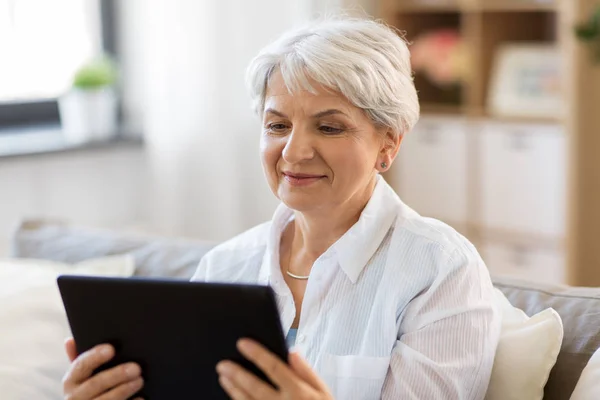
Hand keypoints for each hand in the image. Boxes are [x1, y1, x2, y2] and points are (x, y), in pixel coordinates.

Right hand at [62, 337, 143, 399]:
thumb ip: (81, 360)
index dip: (95, 356)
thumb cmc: (91, 389)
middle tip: (136, 368)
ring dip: (124, 389)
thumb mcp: (83, 376)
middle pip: (95, 384)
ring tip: (140, 380)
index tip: (111, 349)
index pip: (80, 365)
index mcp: (71, 381)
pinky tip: (140, 398)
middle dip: (116, 375)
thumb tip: (70, 340)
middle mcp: (74, 397)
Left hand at [216, 338, 333, 399]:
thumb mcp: (324, 392)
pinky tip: (233, 398)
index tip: (242, 343)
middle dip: (237, 373)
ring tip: (223, 378)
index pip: (273, 367)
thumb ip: (307, 372)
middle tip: (222, 364)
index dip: (257, 353)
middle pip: (255, 386)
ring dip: (233, 390)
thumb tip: (291, 352)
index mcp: (298, 392)